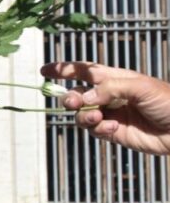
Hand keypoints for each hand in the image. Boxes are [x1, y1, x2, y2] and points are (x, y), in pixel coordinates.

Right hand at [41, 61, 169, 154]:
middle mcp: (109, 96)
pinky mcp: (113, 132)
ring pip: (82, 115)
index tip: (45, 72)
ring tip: (98, 118)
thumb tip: (84, 98)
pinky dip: (99, 129)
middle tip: (73, 103)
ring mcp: (110, 114)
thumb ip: (109, 88)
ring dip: (85, 116)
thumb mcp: (140, 86)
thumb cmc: (168, 101)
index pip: (84, 71)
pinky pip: (94, 130)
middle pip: (77, 95)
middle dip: (70, 98)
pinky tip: (112, 129)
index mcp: (115, 78)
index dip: (64, 69)